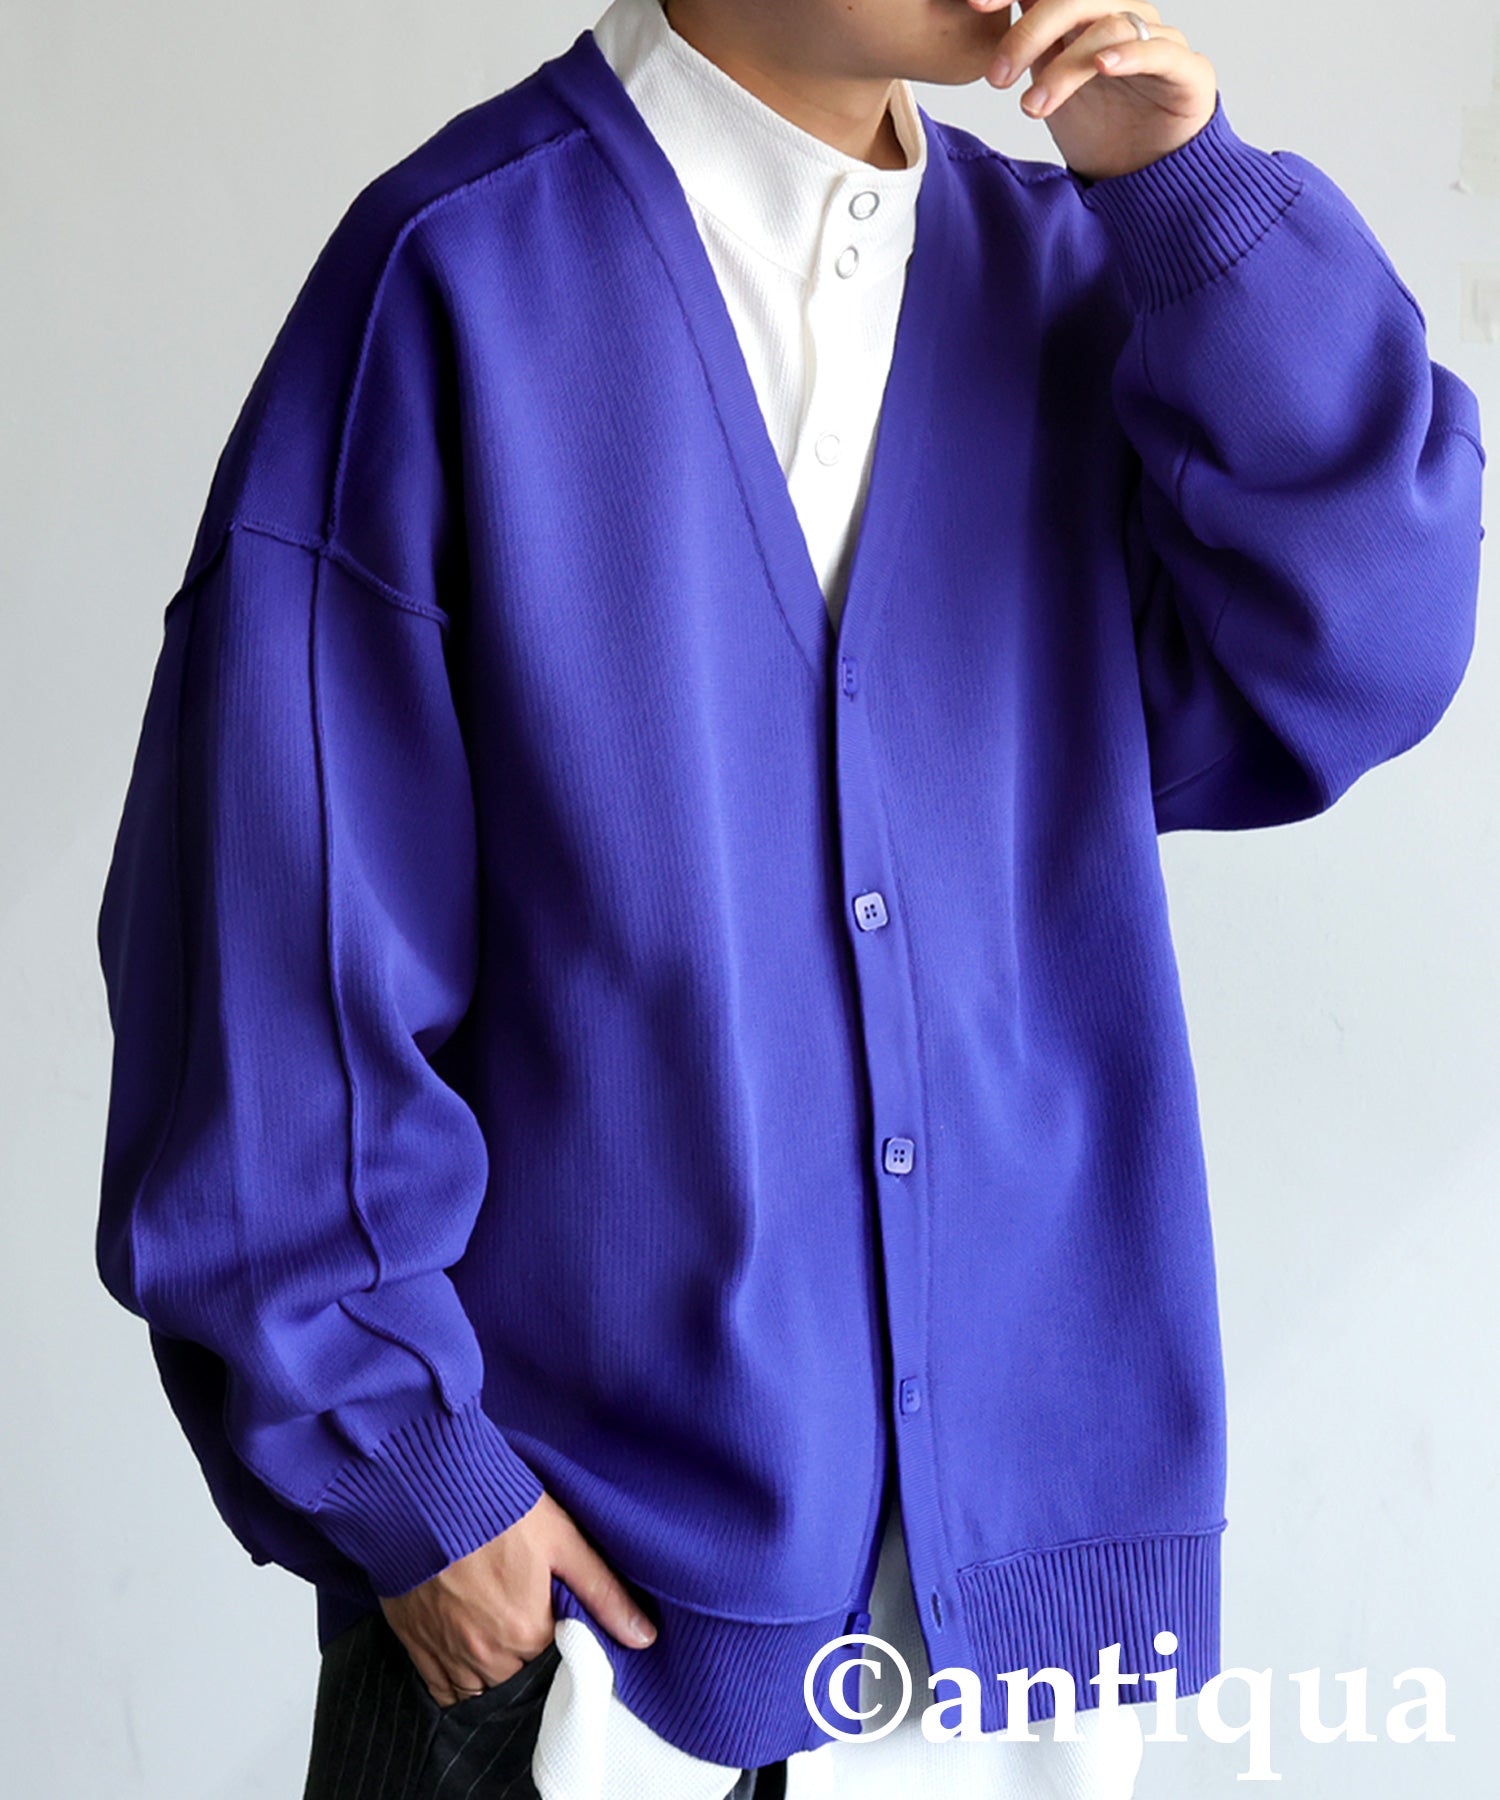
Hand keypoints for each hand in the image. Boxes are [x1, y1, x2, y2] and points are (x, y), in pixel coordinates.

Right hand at [379, 1489, 657, 1707]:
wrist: (421, 1491)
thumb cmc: (495, 1508)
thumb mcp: (562, 1539)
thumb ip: (602, 1592)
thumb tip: (644, 1637)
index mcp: (526, 1633)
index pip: (557, 1669)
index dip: (563, 1650)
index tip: (561, 1628)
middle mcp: (485, 1656)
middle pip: (518, 1684)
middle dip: (529, 1666)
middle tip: (531, 1630)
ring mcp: (446, 1654)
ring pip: (479, 1694)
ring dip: (495, 1679)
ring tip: (502, 1643)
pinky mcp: (415, 1646)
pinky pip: (441, 1691)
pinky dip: (458, 1685)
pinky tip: (469, 1659)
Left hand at [969, 0, 1217, 180]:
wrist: (1145, 176)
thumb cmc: (1096, 128)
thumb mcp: (1046, 83)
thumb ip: (1023, 48)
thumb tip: (970, 18)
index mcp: (1086, 14)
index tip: (974, 5)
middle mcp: (1122, 15)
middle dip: (1029, 32)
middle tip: (997, 77)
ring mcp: (1157, 37)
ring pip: (1109, 26)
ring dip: (1064, 67)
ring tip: (1032, 107)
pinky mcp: (1186, 70)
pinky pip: (1159, 50)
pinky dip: (1129, 54)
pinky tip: (1101, 67)